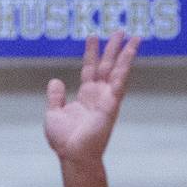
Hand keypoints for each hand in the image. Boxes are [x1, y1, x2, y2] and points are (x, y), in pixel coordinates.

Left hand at [45, 33, 139, 166]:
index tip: (92, 36)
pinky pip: (119, 81)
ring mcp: (107, 99)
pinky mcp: (112, 104)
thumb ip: (56, 97)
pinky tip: (130, 53)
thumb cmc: (65, 141)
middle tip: (120, 30)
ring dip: (125, 53)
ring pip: (118, 70)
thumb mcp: (54, 114)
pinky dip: (125, 67)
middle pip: (107, 65)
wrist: (73, 155)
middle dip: (113, 48)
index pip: (90, 69)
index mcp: (86, 96)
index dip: (91, 52)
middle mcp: (99, 95)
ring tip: (133, 37)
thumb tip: (56, 81)